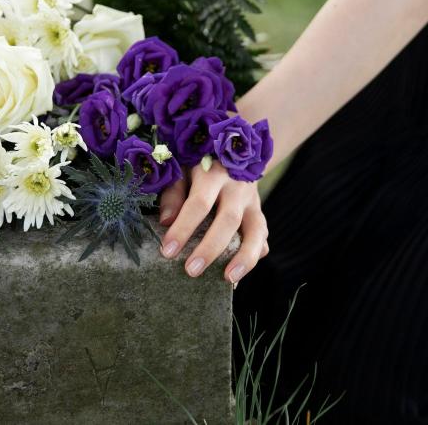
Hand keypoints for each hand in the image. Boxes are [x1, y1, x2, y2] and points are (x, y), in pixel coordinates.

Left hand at [158, 161, 268, 282]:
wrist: (234, 148)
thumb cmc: (197, 163)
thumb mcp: (181, 169)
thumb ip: (173, 193)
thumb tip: (165, 222)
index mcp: (213, 172)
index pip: (198, 203)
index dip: (183, 228)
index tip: (168, 251)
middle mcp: (237, 187)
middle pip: (228, 220)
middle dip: (210, 248)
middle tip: (191, 271)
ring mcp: (253, 200)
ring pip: (256, 230)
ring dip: (244, 257)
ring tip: (229, 279)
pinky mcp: (259, 212)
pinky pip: (262, 236)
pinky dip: (254, 255)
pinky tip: (239, 272)